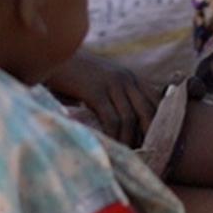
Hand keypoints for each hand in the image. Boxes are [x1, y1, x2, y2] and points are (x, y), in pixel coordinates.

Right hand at [45, 51, 159, 145]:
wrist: (53, 56)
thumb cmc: (75, 75)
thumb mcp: (102, 81)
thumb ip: (116, 96)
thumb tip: (127, 126)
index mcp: (130, 77)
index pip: (155, 100)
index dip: (160, 121)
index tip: (157, 141)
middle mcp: (125, 78)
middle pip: (147, 110)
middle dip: (148, 135)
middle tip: (146, 154)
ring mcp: (111, 83)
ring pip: (130, 117)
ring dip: (129, 140)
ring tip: (127, 156)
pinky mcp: (95, 91)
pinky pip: (111, 119)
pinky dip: (114, 135)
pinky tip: (111, 145)